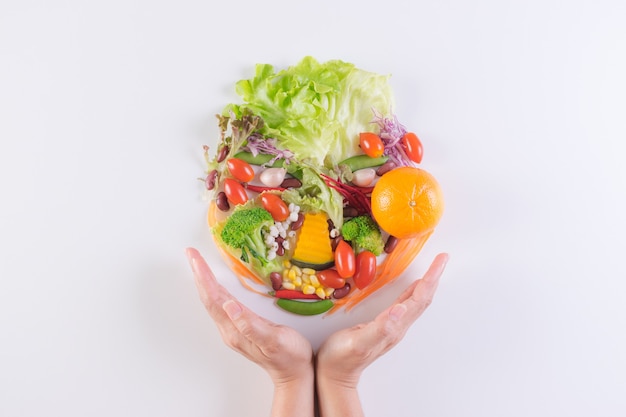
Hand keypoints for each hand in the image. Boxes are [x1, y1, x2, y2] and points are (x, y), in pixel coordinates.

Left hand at [186, 247, 314, 416]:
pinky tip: (215, 284)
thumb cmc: (290, 356)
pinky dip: (214, 289)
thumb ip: (250, 324)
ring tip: (197, 263)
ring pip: (213, 301)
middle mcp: (229, 330)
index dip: (204, 277)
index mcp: (235, 330)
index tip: (195, 258)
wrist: (295, 374)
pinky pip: (221, 305)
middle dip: (199, 274)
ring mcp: (233, 330)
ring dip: (204, 281)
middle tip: (190, 253)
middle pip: (209, 298)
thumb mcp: (274, 339)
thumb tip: (230, 306)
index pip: (214, 298)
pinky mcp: (239, 329)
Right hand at [315, 253, 448, 416]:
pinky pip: (405, 305)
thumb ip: (380, 327)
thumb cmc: (341, 357)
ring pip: (416, 302)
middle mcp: (398, 326)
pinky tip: (412, 287)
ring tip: (434, 268)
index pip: (419, 299)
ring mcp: (392, 327)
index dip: (430, 279)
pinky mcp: (384, 326)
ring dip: (426, 284)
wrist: (334, 374)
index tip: (440, 261)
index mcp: (394, 327)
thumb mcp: (359, 341)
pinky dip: (412, 292)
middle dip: (433, 277)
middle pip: (422, 299)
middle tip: (442, 259)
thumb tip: (399, 309)